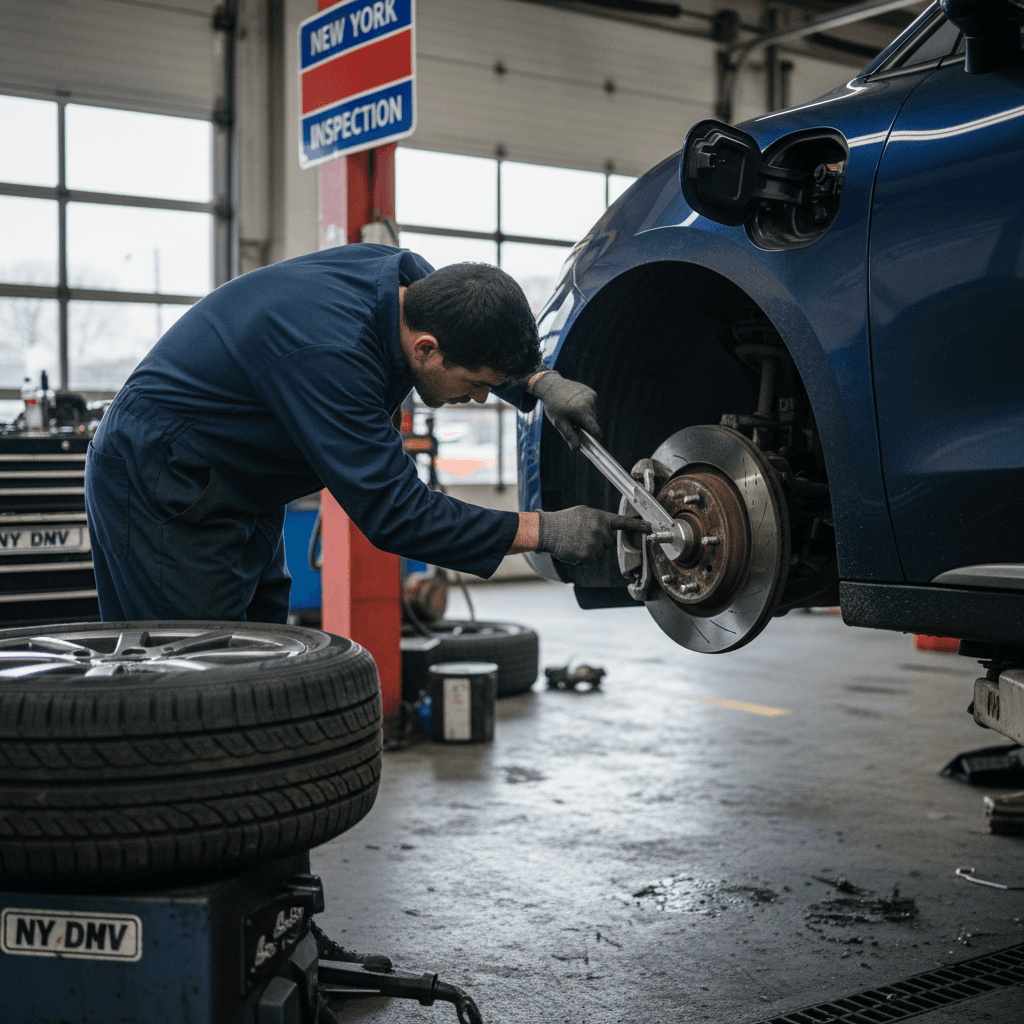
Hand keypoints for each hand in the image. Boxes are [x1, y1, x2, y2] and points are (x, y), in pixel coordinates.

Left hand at [529, 370, 600, 450]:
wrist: (552, 386)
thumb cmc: (554, 406)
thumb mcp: (559, 422)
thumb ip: (569, 436)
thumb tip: (577, 449)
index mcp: (581, 411)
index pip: (595, 429)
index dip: (598, 439)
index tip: (599, 445)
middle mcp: (589, 402)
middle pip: (593, 422)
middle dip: (586, 426)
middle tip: (573, 423)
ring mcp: (591, 396)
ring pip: (592, 414)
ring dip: (585, 417)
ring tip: (572, 412)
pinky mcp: (592, 392)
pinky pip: (592, 406)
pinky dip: (586, 409)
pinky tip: (576, 405)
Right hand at [537, 506, 651, 563]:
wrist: (548, 530)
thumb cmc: (564, 521)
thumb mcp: (584, 513)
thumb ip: (598, 520)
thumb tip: (606, 529)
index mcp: (601, 517)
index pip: (624, 522)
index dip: (639, 526)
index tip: (652, 528)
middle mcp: (600, 530)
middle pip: (609, 542)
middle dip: (599, 541)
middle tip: (583, 536)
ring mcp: (595, 543)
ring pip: (600, 553)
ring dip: (591, 550)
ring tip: (576, 542)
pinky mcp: (588, 555)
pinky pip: (592, 560)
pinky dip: (584, 558)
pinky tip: (574, 549)